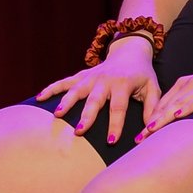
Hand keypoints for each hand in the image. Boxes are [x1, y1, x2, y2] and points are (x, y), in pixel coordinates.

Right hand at [37, 37, 161, 145]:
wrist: (130, 51)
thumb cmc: (142, 74)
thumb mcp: (153, 89)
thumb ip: (151, 108)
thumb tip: (149, 130)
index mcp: (122, 84)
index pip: (118, 107)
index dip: (115, 125)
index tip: (111, 141)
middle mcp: (104, 79)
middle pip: (94, 100)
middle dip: (86, 116)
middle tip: (78, 132)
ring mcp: (90, 76)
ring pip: (76, 90)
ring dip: (66, 102)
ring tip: (57, 115)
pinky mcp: (82, 75)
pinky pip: (64, 81)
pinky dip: (51, 88)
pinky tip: (39, 97)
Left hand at [137, 60, 192, 138]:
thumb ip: (192, 104)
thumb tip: (179, 123)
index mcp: (185, 85)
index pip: (163, 105)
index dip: (150, 120)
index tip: (138, 137)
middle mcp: (190, 83)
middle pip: (167, 106)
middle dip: (152, 122)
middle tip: (138, 139)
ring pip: (179, 104)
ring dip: (164, 118)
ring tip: (150, 130)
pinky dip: (188, 108)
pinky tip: (178, 115)